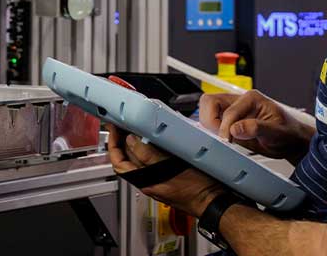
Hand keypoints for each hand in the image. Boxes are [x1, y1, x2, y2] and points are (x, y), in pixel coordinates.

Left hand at [106, 124, 225, 216]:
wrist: (212, 200)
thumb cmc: (198, 187)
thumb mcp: (170, 166)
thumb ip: (148, 154)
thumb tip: (132, 141)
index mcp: (146, 182)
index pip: (119, 162)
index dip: (114, 143)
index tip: (115, 128)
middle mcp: (148, 183)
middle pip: (126, 161)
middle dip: (121, 142)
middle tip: (121, 126)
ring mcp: (158, 181)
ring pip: (138, 162)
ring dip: (133, 145)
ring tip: (134, 130)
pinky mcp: (167, 178)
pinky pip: (152, 164)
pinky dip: (148, 150)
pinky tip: (154, 141)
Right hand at [199, 90, 314, 163]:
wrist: (291, 141)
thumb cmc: (288, 133)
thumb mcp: (276, 132)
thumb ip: (256, 128)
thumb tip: (235, 129)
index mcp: (252, 98)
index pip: (228, 111)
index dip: (225, 128)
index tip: (227, 141)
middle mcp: (240, 101)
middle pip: (210, 101)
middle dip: (210, 120)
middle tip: (220, 138)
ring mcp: (234, 110)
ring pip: (207, 108)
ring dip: (209, 124)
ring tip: (220, 139)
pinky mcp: (230, 121)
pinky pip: (212, 119)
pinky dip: (210, 129)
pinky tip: (221, 140)